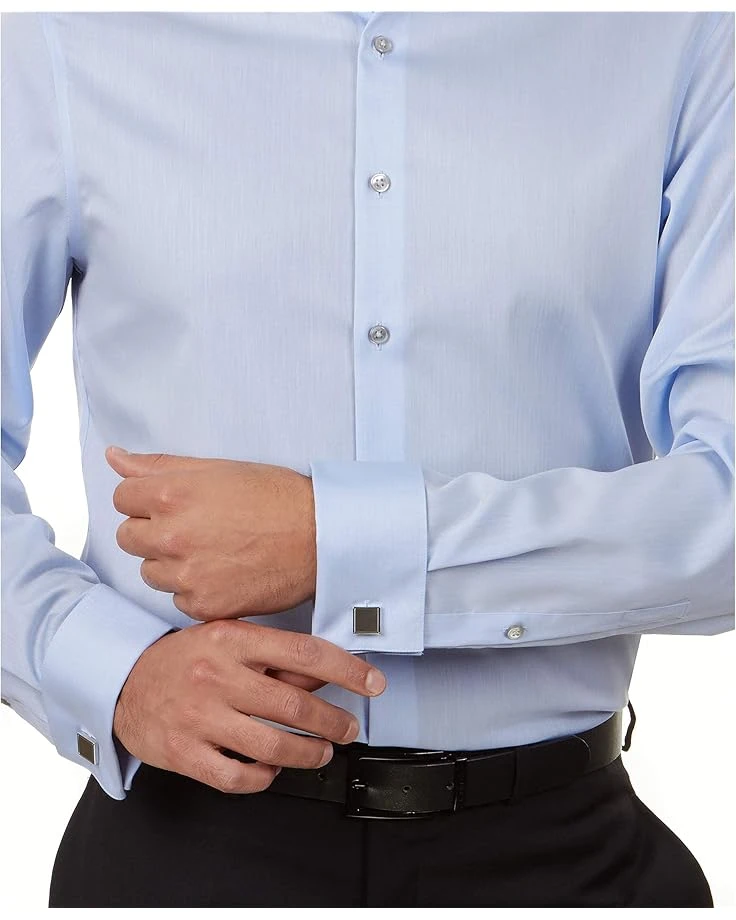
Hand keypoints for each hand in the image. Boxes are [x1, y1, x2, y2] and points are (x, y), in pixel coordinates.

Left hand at [105, 446, 315, 620]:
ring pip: (150, 571)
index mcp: (171, 494)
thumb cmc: (275, 497)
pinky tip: (223, 572)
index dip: (146, 499)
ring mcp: (186, 574)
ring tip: (211, 551)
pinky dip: (194, 589)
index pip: (122, 498)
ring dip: (170, 563)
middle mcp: (172, 536)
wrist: (319, 537)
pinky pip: (177, 599)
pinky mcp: (203, 604)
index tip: (172, 503)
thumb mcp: (217, 468)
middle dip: (152, 531)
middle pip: (128, 537)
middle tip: (193, 527)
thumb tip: (113, 457)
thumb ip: (158, 465)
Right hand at [113, 618, 385, 793]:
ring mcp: (200, 717)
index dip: (347, 670)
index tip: (372, 683)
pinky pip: (238, 777)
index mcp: (231, 639)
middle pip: (294, 705)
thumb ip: (273, 654)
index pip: (305, 652)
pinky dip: (264, 777)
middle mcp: (217, 677)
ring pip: (272, 746)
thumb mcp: (227, 638)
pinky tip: (272, 769)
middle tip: (348, 728)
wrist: (123, 682)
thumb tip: (325, 671)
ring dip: (309, 754)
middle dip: (334, 722)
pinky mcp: (183, 753)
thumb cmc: (183, 659)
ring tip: (321, 752)